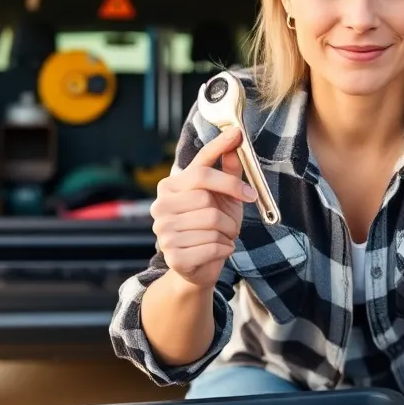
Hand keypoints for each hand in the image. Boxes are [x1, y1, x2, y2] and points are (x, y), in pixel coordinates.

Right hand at [150, 126, 257, 289]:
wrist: (199, 266)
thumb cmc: (212, 226)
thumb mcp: (224, 196)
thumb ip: (228, 169)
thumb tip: (235, 137)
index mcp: (170, 187)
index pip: (200, 172)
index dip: (226, 174)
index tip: (242, 158)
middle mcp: (161, 207)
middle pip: (207, 199)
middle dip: (229, 214)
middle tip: (231, 224)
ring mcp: (163, 232)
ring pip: (212, 223)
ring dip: (228, 233)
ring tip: (223, 237)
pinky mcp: (173, 256)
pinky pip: (212, 247)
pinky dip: (225, 249)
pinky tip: (219, 250)